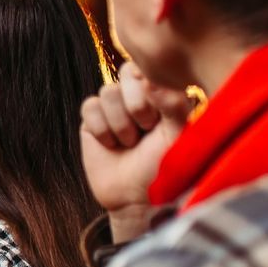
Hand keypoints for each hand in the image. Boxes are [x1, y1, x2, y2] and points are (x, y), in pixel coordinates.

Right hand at [79, 62, 194, 239]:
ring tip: (130, 143)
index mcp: (161, 94)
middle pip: (125, 75)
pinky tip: (111, 145)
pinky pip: (89, 107)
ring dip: (120, 124)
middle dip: (136, 107)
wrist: (136, 198)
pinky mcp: (92, 121)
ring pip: (107, 92)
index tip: (160, 117)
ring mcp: (113, 108)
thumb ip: (172, 103)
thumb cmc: (164, 168)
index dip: (150, 89)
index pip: (148, 68)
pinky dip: (102, 129)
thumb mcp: (178, 134)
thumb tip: (150, 78)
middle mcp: (137, 97)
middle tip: (146, 131)